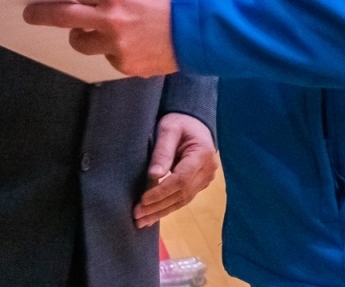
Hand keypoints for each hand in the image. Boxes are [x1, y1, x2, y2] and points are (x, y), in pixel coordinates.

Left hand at [23, 0, 177, 77]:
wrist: (202, 23)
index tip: (38, 3)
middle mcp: (110, 17)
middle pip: (64, 20)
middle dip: (43, 17)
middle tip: (33, 17)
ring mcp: (117, 44)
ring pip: (83, 44)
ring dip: (84, 38)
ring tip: (100, 33)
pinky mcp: (127, 65)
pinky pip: (108, 59)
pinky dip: (115, 52)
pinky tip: (135, 44)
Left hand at [134, 113, 217, 228]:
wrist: (194, 122)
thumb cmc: (179, 122)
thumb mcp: (168, 129)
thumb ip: (162, 151)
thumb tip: (154, 175)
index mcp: (202, 154)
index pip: (181, 179)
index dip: (161, 191)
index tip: (143, 199)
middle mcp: (207, 169)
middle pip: (182, 193)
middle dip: (158, 206)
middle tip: (137, 215)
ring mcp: (206, 178)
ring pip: (183, 200)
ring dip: (161, 211)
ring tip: (141, 221)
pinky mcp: (200, 184)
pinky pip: (183, 199)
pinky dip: (167, 208)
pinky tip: (153, 216)